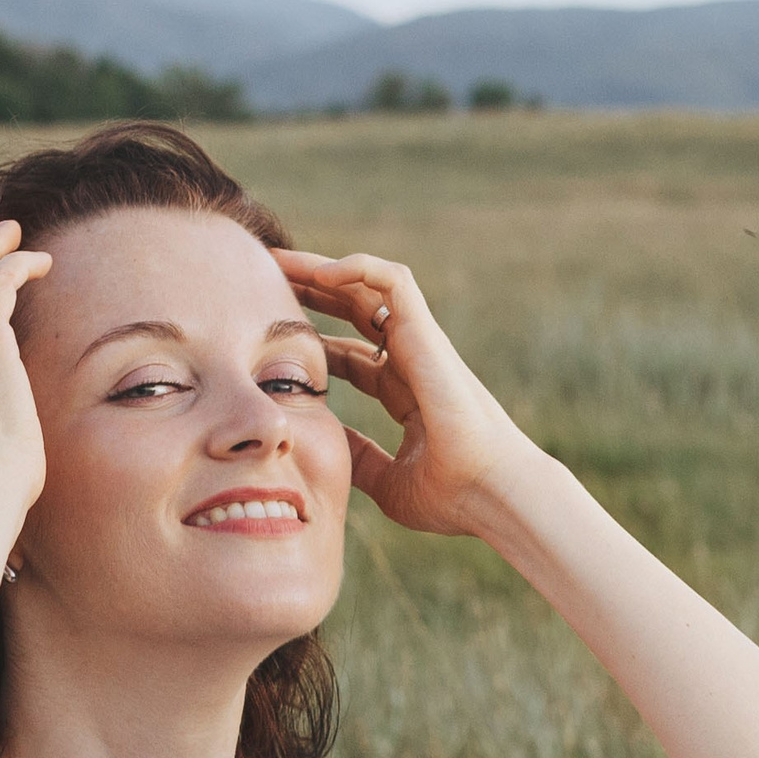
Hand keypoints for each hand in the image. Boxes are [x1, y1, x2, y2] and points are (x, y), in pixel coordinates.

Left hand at [273, 247, 532, 538]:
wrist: (492, 493)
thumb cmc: (454, 497)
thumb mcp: (387, 480)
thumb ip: (359, 459)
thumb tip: (325, 446)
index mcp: (406, 396)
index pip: (351, 356)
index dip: (312, 342)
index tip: (269, 337)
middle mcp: (413, 363)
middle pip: (356, 310)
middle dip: (311, 292)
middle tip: (266, 277)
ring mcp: (421, 345)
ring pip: (369, 285)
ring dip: (325, 268)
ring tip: (282, 261)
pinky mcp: (426, 333)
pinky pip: (392, 280)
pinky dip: (359, 268)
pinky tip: (321, 273)